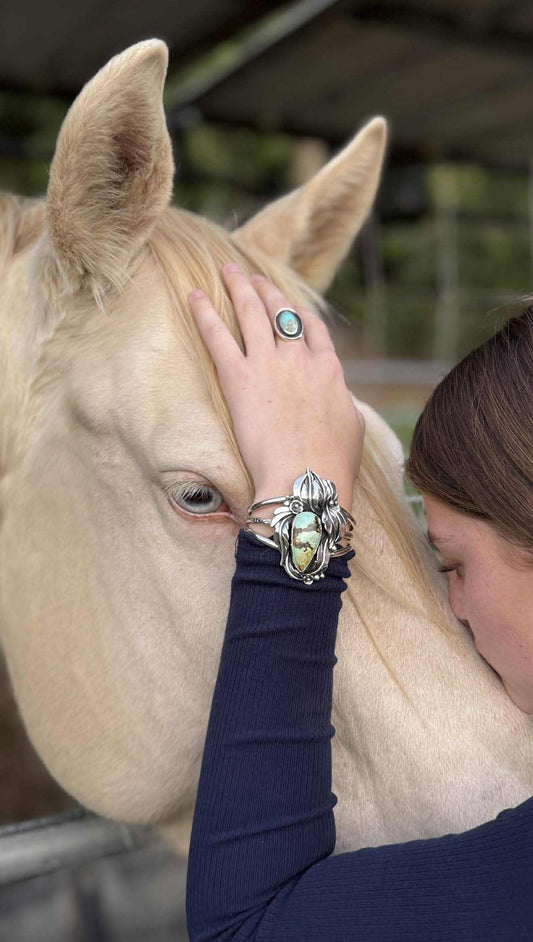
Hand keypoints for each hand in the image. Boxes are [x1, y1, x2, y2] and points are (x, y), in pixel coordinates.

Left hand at [188, 264, 364, 516]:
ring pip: (252, 313)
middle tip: (254, 276)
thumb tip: (341, 401)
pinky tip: (193, 296)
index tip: (291, 306)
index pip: (313, 331)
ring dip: (239, 288)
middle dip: (267, 291)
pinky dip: (204, 313)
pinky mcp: (239, 378)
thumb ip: (343, 405)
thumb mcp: (352, 429)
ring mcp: (269, 364)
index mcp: (330, 370)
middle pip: (282, 313)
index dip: (300, 315)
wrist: (307, 479)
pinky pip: (218, 336)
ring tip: (228, 271)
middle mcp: (300, 358)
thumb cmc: (333, 465)